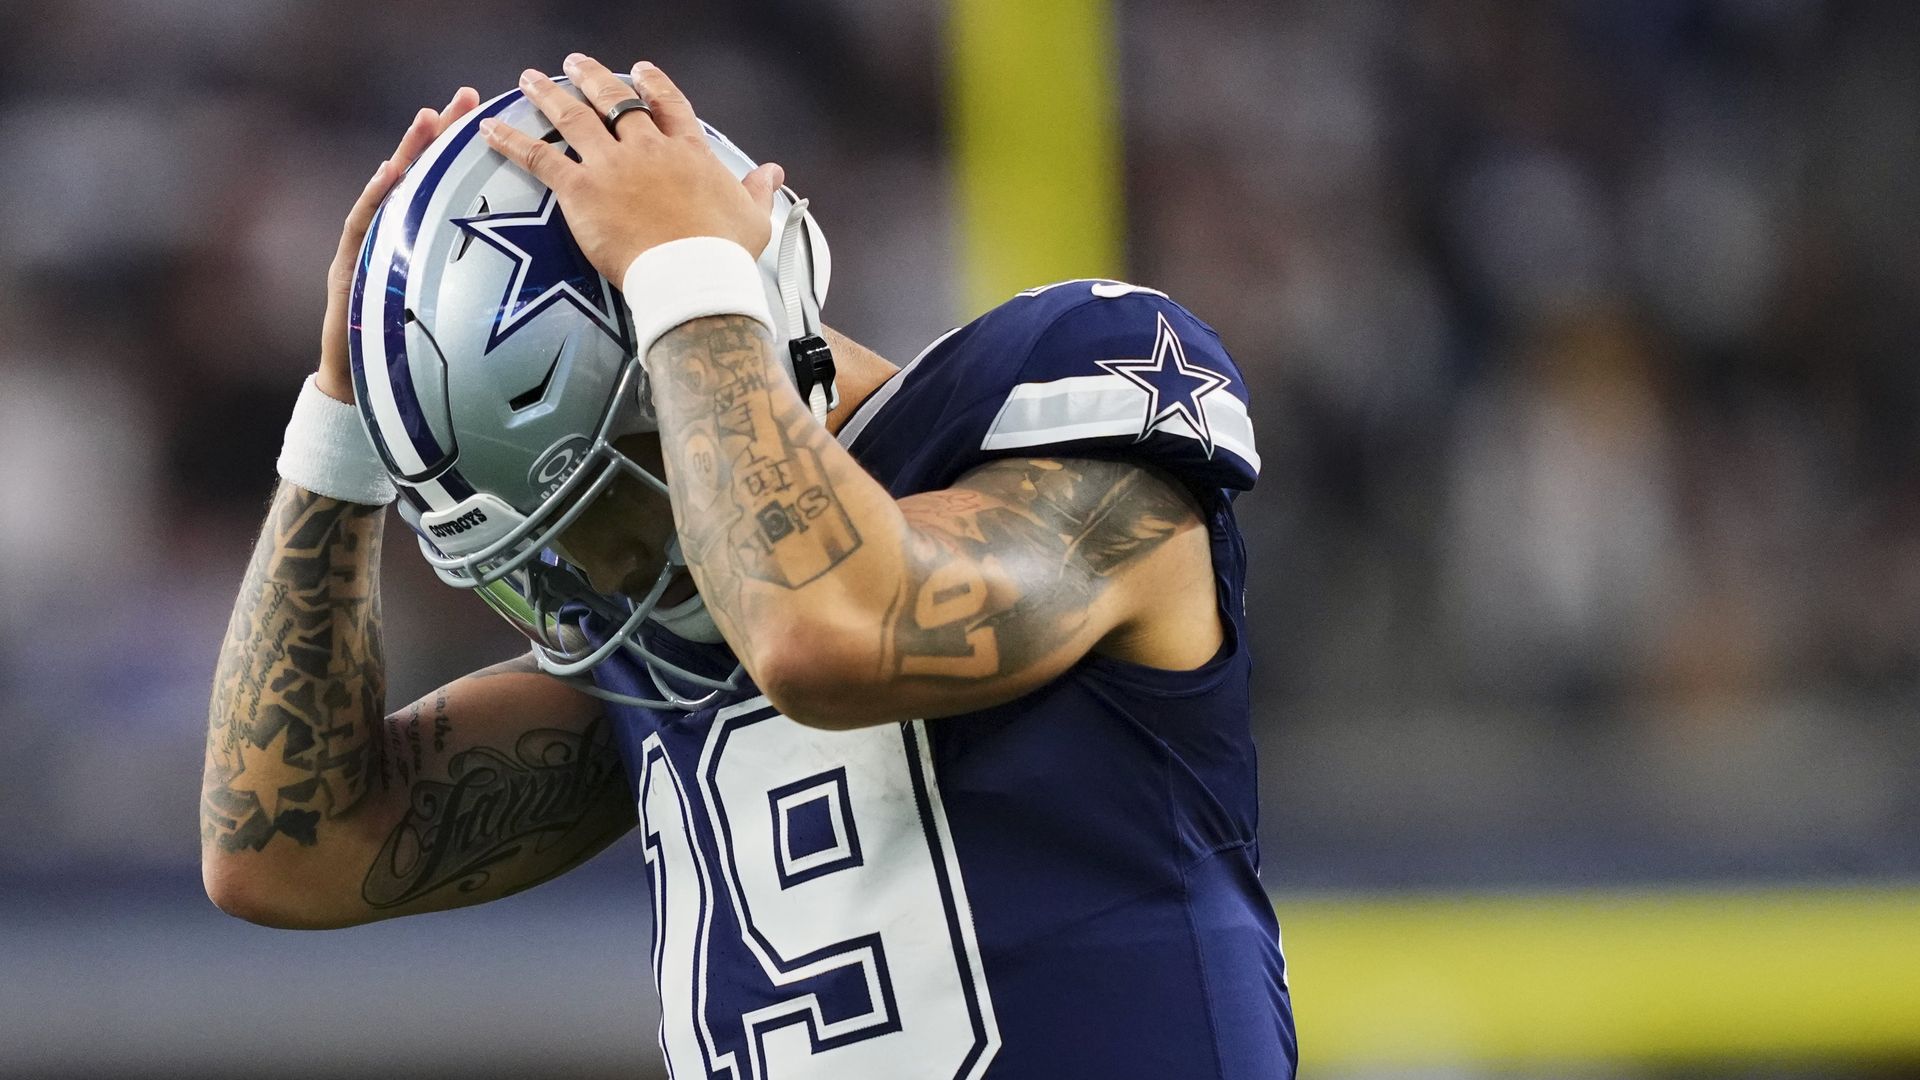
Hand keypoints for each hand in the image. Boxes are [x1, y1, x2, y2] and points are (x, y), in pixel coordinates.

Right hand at [316, 87, 481, 402]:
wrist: (367, 394)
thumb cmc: (418, 354)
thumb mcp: (463, 316)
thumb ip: (490, 290)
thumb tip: (549, 279)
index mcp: (429, 243)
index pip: (453, 187)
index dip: (473, 151)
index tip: (500, 115)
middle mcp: (400, 236)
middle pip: (424, 177)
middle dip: (443, 135)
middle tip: (466, 97)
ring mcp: (372, 247)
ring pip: (392, 192)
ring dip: (409, 153)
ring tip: (427, 119)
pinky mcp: (351, 266)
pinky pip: (363, 226)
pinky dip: (375, 198)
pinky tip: (389, 174)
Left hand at [480, 55, 784, 284]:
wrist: (692, 277)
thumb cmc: (725, 255)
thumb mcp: (754, 218)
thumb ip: (758, 190)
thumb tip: (773, 172)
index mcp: (689, 152)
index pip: (669, 106)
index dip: (652, 85)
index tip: (640, 72)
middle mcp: (648, 148)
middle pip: (616, 102)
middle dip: (593, 79)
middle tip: (574, 64)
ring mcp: (613, 165)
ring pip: (575, 117)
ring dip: (549, 95)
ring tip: (531, 79)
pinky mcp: (581, 190)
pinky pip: (540, 157)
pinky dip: (513, 139)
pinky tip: (490, 127)